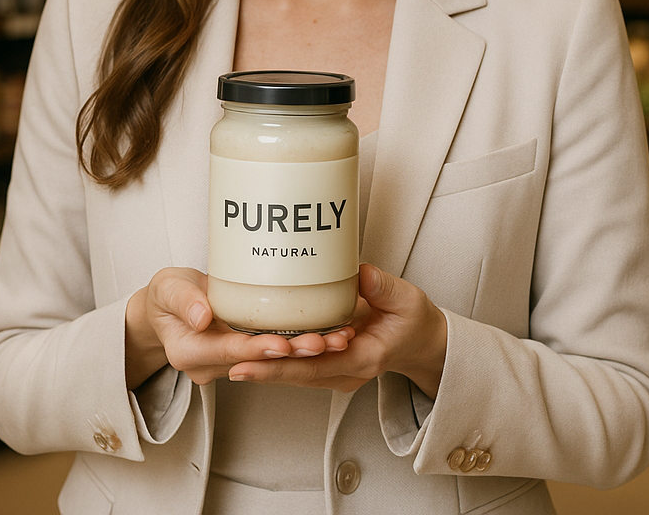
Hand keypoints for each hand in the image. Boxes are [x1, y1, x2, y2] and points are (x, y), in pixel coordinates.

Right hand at [125, 267, 353, 387]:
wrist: (166, 306)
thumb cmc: (166, 295)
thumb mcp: (167, 289)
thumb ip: (184, 301)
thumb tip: (201, 317)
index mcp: (190, 352)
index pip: (229, 352)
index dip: (258, 349)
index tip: (283, 344)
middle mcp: (211, 364)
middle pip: (258, 361)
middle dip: (294, 354)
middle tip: (327, 343)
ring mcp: (229, 361)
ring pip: (271, 359)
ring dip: (305, 352)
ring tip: (338, 340)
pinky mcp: (244, 351)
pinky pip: (273, 350)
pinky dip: (298, 344)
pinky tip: (327, 335)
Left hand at [226, 264, 446, 395]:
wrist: (421, 341)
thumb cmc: (413, 320)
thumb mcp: (407, 300)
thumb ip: (383, 288)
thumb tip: (361, 275)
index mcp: (364, 358)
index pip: (314, 366)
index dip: (279, 366)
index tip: (248, 363)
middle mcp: (346, 371)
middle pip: (296, 374)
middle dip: (262, 368)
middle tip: (228, 360)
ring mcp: (337, 370)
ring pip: (295, 371)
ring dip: (265, 364)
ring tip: (232, 355)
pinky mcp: (330, 362)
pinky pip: (300, 363)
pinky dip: (277, 357)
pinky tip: (254, 346)